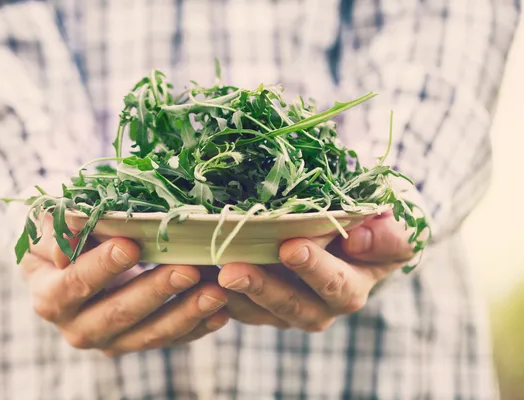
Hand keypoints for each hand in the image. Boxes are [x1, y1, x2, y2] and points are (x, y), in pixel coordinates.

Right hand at [20, 216, 228, 355]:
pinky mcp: (138, 342)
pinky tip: (220, 312)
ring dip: (185, 313)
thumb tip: (73, 224)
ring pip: (150, 334)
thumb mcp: (53, 227)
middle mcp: (77, 328)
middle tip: (188, 270)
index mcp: (50, 297)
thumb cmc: (63, 238)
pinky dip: (197, 327)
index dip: (102, 267)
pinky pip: (171, 340)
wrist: (73, 265)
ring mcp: (111, 340)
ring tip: (216, 293)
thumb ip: (60, 228)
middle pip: (118, 314)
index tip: (131, 245)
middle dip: (156, 292)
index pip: (75, 285)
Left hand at [218, 213, 415, 330]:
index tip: (290, 246)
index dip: (314, 268)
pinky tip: (198, 271)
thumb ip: (387, 235)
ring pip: (257, 310)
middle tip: (231, 269)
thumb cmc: (372, 224)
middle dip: (261, 287)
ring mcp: (286, 308)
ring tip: (207, 271)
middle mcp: (319, 306)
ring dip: (231, 292)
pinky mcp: (259, 305)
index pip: (335, 284)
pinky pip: (236, 306)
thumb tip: (358, 238)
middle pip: (291, 306)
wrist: (349, 234)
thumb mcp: (393, 226)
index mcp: (353, 287)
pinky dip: (216, 292)